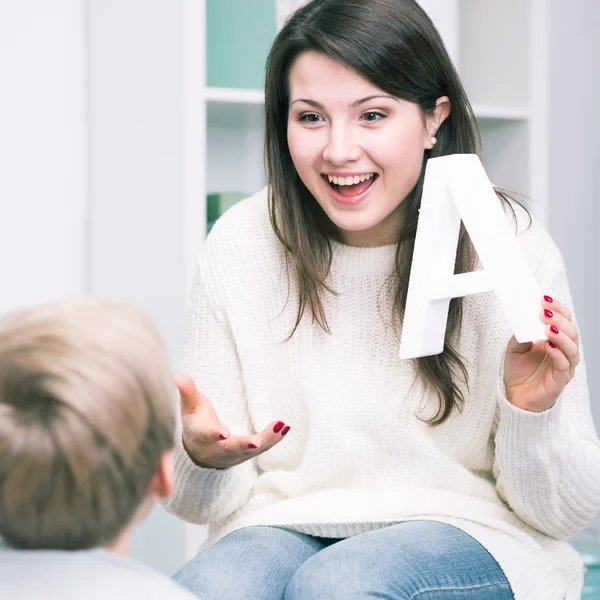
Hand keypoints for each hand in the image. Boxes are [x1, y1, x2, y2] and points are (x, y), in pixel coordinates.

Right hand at [174, 373, 290, 468]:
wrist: (199, 450)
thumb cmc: (195, 420)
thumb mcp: (190, 405)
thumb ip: (187, 390)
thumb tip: (177, 375)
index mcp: (199, 434)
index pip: (206, 435)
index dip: (214, 434)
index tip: (223, 433)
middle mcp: (215, 449)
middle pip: (230, 448)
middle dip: (243, 445)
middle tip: (256, 441)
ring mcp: (231, 456)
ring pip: (249, 451)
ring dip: (267, 440)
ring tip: (281, 426)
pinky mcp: (245, 456)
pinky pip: (261, 450)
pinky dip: (274, 440)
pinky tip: (285, 428)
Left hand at [504, 295, 579, 411]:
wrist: (515, 396)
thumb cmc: (519, 371)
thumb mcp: (514, 348)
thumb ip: (520, 334)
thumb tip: (522, 319)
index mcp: (555, 340)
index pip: (563, 320)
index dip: (556, 309)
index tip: (544, 299)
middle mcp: (563, 351)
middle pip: (571, 331)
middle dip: (559, 319)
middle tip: (544, 312)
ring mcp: (564, 366)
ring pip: (572, 348)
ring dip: (561, 335)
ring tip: (548, 327)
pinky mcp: (559, 380)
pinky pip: (564, 366)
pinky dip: (558, 354)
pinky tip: (548, 346)